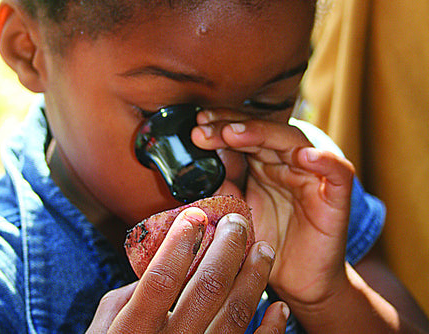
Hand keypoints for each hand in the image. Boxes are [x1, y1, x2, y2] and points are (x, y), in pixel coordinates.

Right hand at [87, 208, 287, 332]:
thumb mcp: (103, 332)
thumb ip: (123, 299)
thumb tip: (156, 265)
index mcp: (132, 333)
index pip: (160, 279)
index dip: (179, 243)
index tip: (195, 215)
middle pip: (206, 288)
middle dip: (226, 248)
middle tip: (237, 223)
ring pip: (235, 315)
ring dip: (254, 277)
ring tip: (263, 249)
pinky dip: (272, 329)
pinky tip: (279, 306)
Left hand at [192, 110, 354, 304]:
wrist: (297, 282)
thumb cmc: (265, 245)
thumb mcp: (235, 215)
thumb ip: (224, 186)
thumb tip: (208, 155)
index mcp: (261, 165)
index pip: (242, 135)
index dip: (220, 127)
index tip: (196, 127)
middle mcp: (285, 165)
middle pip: (263, 133)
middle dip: (232, 126)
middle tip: (206, 126)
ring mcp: (311, 177)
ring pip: (294, 142)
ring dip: (265, 134)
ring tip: (234, 133)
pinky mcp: (335, 196)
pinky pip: (337, 172)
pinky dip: (325, 161)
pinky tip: (305, 156)